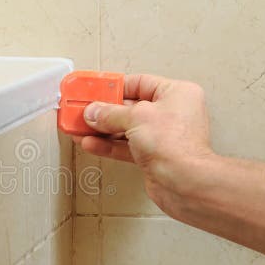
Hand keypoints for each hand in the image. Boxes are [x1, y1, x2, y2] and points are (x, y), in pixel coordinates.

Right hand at [74, 73, 214, 214]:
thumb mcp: (136, 118)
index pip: (140, 82)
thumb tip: (94, 111)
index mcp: (176, 94)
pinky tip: (90, 143)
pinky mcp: (153, 156)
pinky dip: (107, 145)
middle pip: (130, 107)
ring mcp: (162, 136)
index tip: (96, 90)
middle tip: (83, 110)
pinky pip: (126, 146)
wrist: (184, 182)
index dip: (115, 87)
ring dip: (101, 130)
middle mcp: (172, 114)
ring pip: (125, 129)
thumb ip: (109, 113)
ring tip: (80, 128)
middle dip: (104, 111)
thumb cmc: (176, 145)